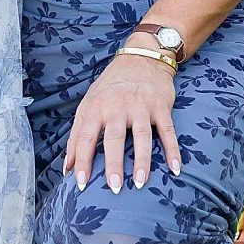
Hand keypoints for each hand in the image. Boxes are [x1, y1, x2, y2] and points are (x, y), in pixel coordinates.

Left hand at [64, 53, 180, 194]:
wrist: (141, 56)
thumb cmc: (111, 86)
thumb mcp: (89, 103)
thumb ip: (76, 135)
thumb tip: (67, 167)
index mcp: (97, 106)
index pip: (86, 136)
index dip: (82, 160)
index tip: (81, 184)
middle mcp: (118, 106)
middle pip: (114, 137)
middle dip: (114, 163)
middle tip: (114, 187)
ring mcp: (141, 105)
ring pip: (142, 135)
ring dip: (142, 160)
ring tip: (140, 183)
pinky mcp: (161, 106)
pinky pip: (167, 130)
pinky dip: (173, 150)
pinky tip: (175, 169)